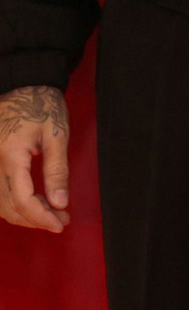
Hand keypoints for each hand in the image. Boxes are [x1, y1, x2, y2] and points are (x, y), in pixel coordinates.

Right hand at [0, 85, 70, 232]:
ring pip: (1, 205)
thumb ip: (57, 170)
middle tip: (62, 219)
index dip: (42, 217)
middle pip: (10, 207)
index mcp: (10, 157)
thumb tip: (61, 203)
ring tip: (53, 212)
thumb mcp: (57, 134)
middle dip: (36, 219)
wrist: (23, 85)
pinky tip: (34, 203)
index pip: (23, 200)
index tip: (61, 224)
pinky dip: (15, 204)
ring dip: (25, 214)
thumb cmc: (42, 104)